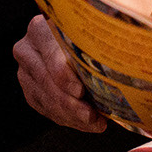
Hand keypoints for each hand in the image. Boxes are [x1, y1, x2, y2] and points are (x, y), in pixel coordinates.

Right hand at [13, 15, 106, 131]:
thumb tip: (126, 55)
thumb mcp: (89, 31)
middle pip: (48, 82)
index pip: (51, 56)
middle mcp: (26, 50)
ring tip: (95, 122)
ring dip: (73, 116)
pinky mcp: (30, 91)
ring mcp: (25, 73)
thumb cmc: (84, 36)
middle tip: (92, 115)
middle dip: (72, 103)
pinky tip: (86, 123)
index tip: (81, 91)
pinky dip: (69, 119)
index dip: (65, 76)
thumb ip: (98, 41)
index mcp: (39, 29)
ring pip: (47, 100)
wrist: (67, 41)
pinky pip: (47, 110)